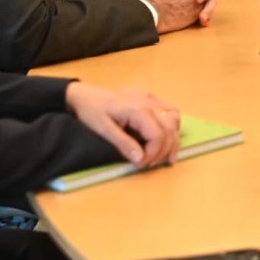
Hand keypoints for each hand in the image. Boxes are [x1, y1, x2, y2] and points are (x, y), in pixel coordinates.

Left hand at [64, 82, 181, 166]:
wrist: (85, 94)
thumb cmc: (92, 112)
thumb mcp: (103, 130)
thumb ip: (123, 144)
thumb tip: (141, 160)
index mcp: (138, 111)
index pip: (158, 135)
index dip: (153, 153)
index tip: (140, 165)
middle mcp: (150, 103)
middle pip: (170, 129)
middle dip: (165, 150)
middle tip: (152, 164)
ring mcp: (152, 99)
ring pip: (174, 118)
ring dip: (173, 137)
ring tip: (166, 154)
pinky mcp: (150, 98)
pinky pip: (170, 110)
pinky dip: (171, 125)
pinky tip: (165, 135)